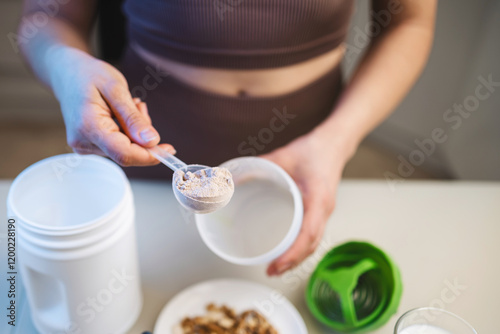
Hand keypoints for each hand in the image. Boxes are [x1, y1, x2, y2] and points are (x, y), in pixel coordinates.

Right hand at [50, 47, 174, 165]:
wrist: (66, 73)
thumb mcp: (116, 88)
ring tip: (128, 105)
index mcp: (89, 127)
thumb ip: (133, 117)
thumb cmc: (89, 75)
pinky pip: (118, 145)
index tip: (169, 149)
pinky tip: (121, 114)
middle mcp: (83, 142)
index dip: (150, 155)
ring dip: (135, 130)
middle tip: (138, 107)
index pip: (125, 154)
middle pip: (127, 152)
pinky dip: (127, 132)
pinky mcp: (89, 146)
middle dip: (142, 134)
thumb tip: (152, 141)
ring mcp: (84, 146)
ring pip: (125, 149)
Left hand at [261, 132, 349, 275]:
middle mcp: (324, 209)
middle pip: (312, 244)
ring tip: (278, 268)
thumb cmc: (313, 151)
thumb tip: (231, 178)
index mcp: (318, 198)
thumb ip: (257, 166)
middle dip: (293, 261)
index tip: (278, 263)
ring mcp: (324, 212)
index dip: (294, 252)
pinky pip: (314, 235)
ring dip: (298, 258)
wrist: (334, 145)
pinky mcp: (321, 211)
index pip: (309, 232)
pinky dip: (302, 248)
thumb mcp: (282, 156)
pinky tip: (289, 253)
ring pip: (314, 243)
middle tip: (271, 271)